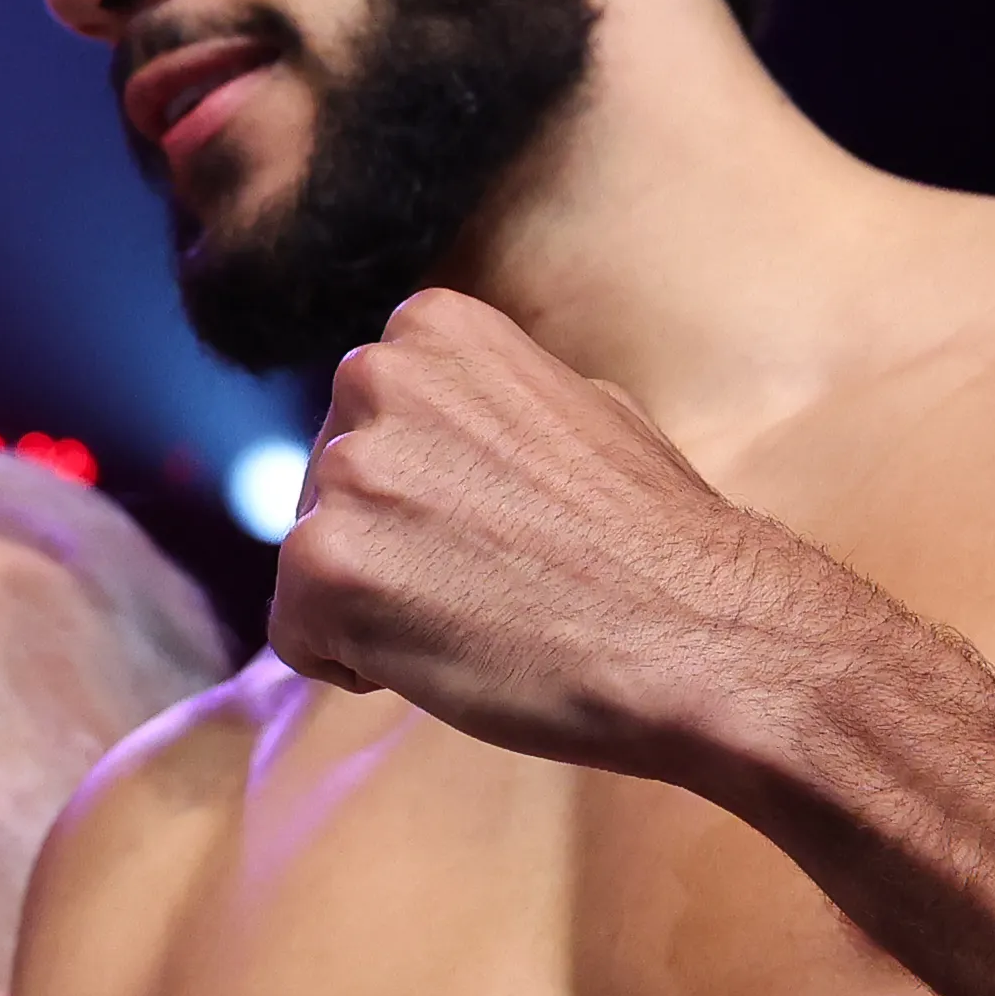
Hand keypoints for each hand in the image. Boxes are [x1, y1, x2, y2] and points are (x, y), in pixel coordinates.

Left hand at [267, 291, 849, 772]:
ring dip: (377, 607)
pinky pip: (298, 635)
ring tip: (478, 618)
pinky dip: (354, 664)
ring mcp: (345, 470)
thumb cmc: (652, 537)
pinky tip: (445, 657)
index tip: (495, 525)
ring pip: (315, 563)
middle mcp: (375, 379)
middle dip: (390, 546)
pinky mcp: (322, 564)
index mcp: (432, 331)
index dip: (425, 495)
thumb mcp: (576, 408)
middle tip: (491, 582)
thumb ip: (483, 405)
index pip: (368, 425)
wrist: (696, 633)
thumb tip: (431, 426)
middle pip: (330, 491)